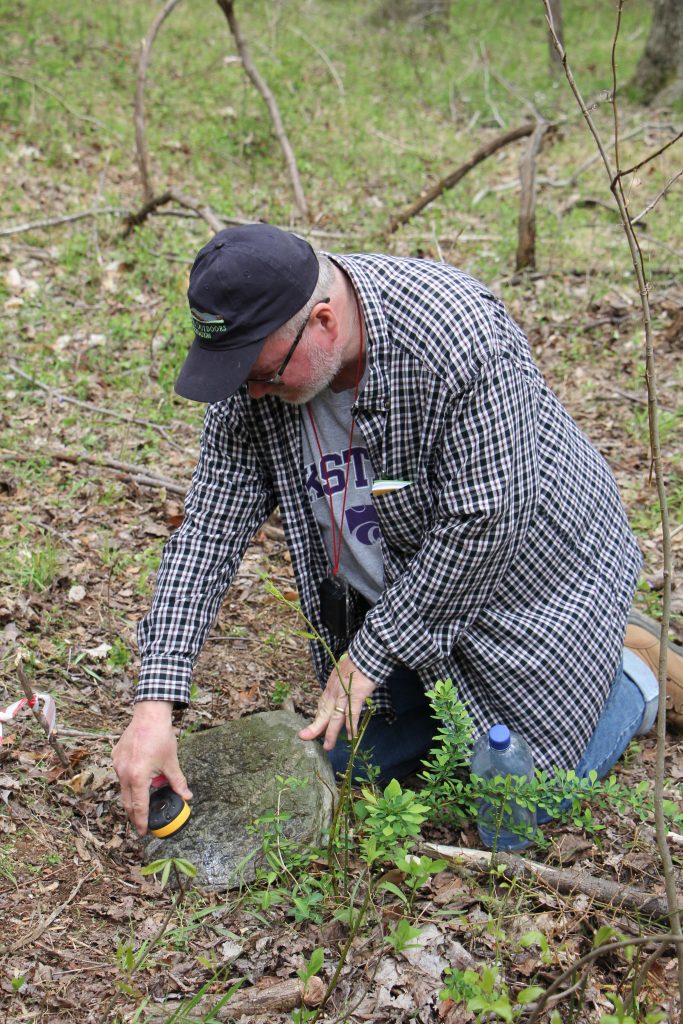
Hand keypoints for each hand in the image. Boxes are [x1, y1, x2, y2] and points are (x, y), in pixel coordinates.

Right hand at [112, 701, 192, 836]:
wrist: (149, 715)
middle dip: (134, 814)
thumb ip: (178, 782)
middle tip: (141, 824)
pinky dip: (129, 780)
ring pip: (123, 788)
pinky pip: (121, 774)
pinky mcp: (115, 757)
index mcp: (138, 777)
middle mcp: (124, 773)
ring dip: (132, 796)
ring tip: (142, 800)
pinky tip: (139, 777)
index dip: (141, 821)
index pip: (139, 806)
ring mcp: (117, 765)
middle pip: (127, 801)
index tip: (143, 832)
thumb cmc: (161, 737)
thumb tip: (187, 796)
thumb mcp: (172, 762)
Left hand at [298, 654, 375, 751]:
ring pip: (335, 717)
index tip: (311, 730)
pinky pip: (352, 714)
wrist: (365, 654)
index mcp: (330, 688)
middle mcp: (334, 692)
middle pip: (322, 713)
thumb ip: (340, 686)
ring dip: (331, 734)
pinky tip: (351, 737)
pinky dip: (351, 726)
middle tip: (304, 738)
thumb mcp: (342, 675)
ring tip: (327, 747)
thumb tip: (342, 696)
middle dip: (314, 728)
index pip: (321, 707)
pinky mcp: (355, 695)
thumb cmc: (357, 664)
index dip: (316, 719)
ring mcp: (344, 695)